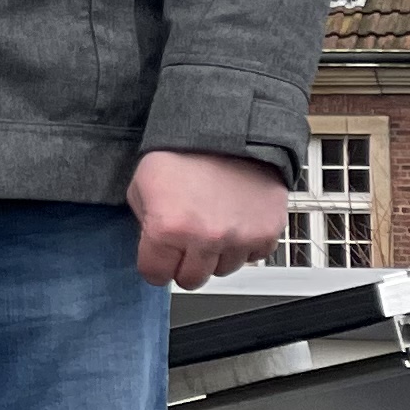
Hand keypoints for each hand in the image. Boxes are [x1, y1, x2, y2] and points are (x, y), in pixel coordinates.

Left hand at [130, 149, 286, 289]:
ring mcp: (239, 237)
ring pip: (223, 270)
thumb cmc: (183, 152)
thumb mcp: (142, 185)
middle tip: (185, 242)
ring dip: (215, 255)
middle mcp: (205, 238)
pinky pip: (253, 256)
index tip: (159, 255)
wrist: (227, 129)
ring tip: (212, 224)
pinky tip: (234, 221)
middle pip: (190, 280)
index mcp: (168, 228)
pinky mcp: (267, 232)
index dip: (154, 263)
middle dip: (183, 264)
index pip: (154, 274)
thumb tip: (152, 247)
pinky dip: (244, 245)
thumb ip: (144, 222)